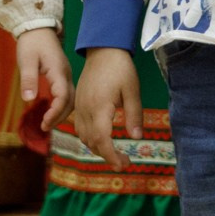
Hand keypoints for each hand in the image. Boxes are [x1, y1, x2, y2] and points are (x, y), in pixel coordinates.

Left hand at [15, 27, 72, 128]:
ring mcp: (66, 75)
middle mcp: (66, 74)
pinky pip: (67, 94)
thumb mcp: (26, 60)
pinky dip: (62, 105)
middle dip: (59, 116)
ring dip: (62, 112)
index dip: (55, 112)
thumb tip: (28, 100)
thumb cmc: (31, 42)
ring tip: (48, 123)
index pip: (62, 97)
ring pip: (70, 99)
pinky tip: (52, 112)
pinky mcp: (63, 75)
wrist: (38, 27)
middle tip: (44, 127)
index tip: (44, 123)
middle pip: (70, 101)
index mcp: (58, 71)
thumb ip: (28, 79)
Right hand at [74, 47, 141, 169]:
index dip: (111, 156)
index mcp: (100, 107)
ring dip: (97, 148)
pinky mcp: (78, 104)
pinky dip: (90, 138)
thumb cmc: (121, 68)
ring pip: (83, 137)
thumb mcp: (132, 90)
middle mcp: (85, 110)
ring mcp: (79, 107)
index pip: (102, 140)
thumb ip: (134, 114)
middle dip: (107, 156)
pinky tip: (101, 138)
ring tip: (114, 153)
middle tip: (124, 162)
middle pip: (92, 142)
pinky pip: (79, 128)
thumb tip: (136, 138)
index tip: (123, 165)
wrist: (103, 50)